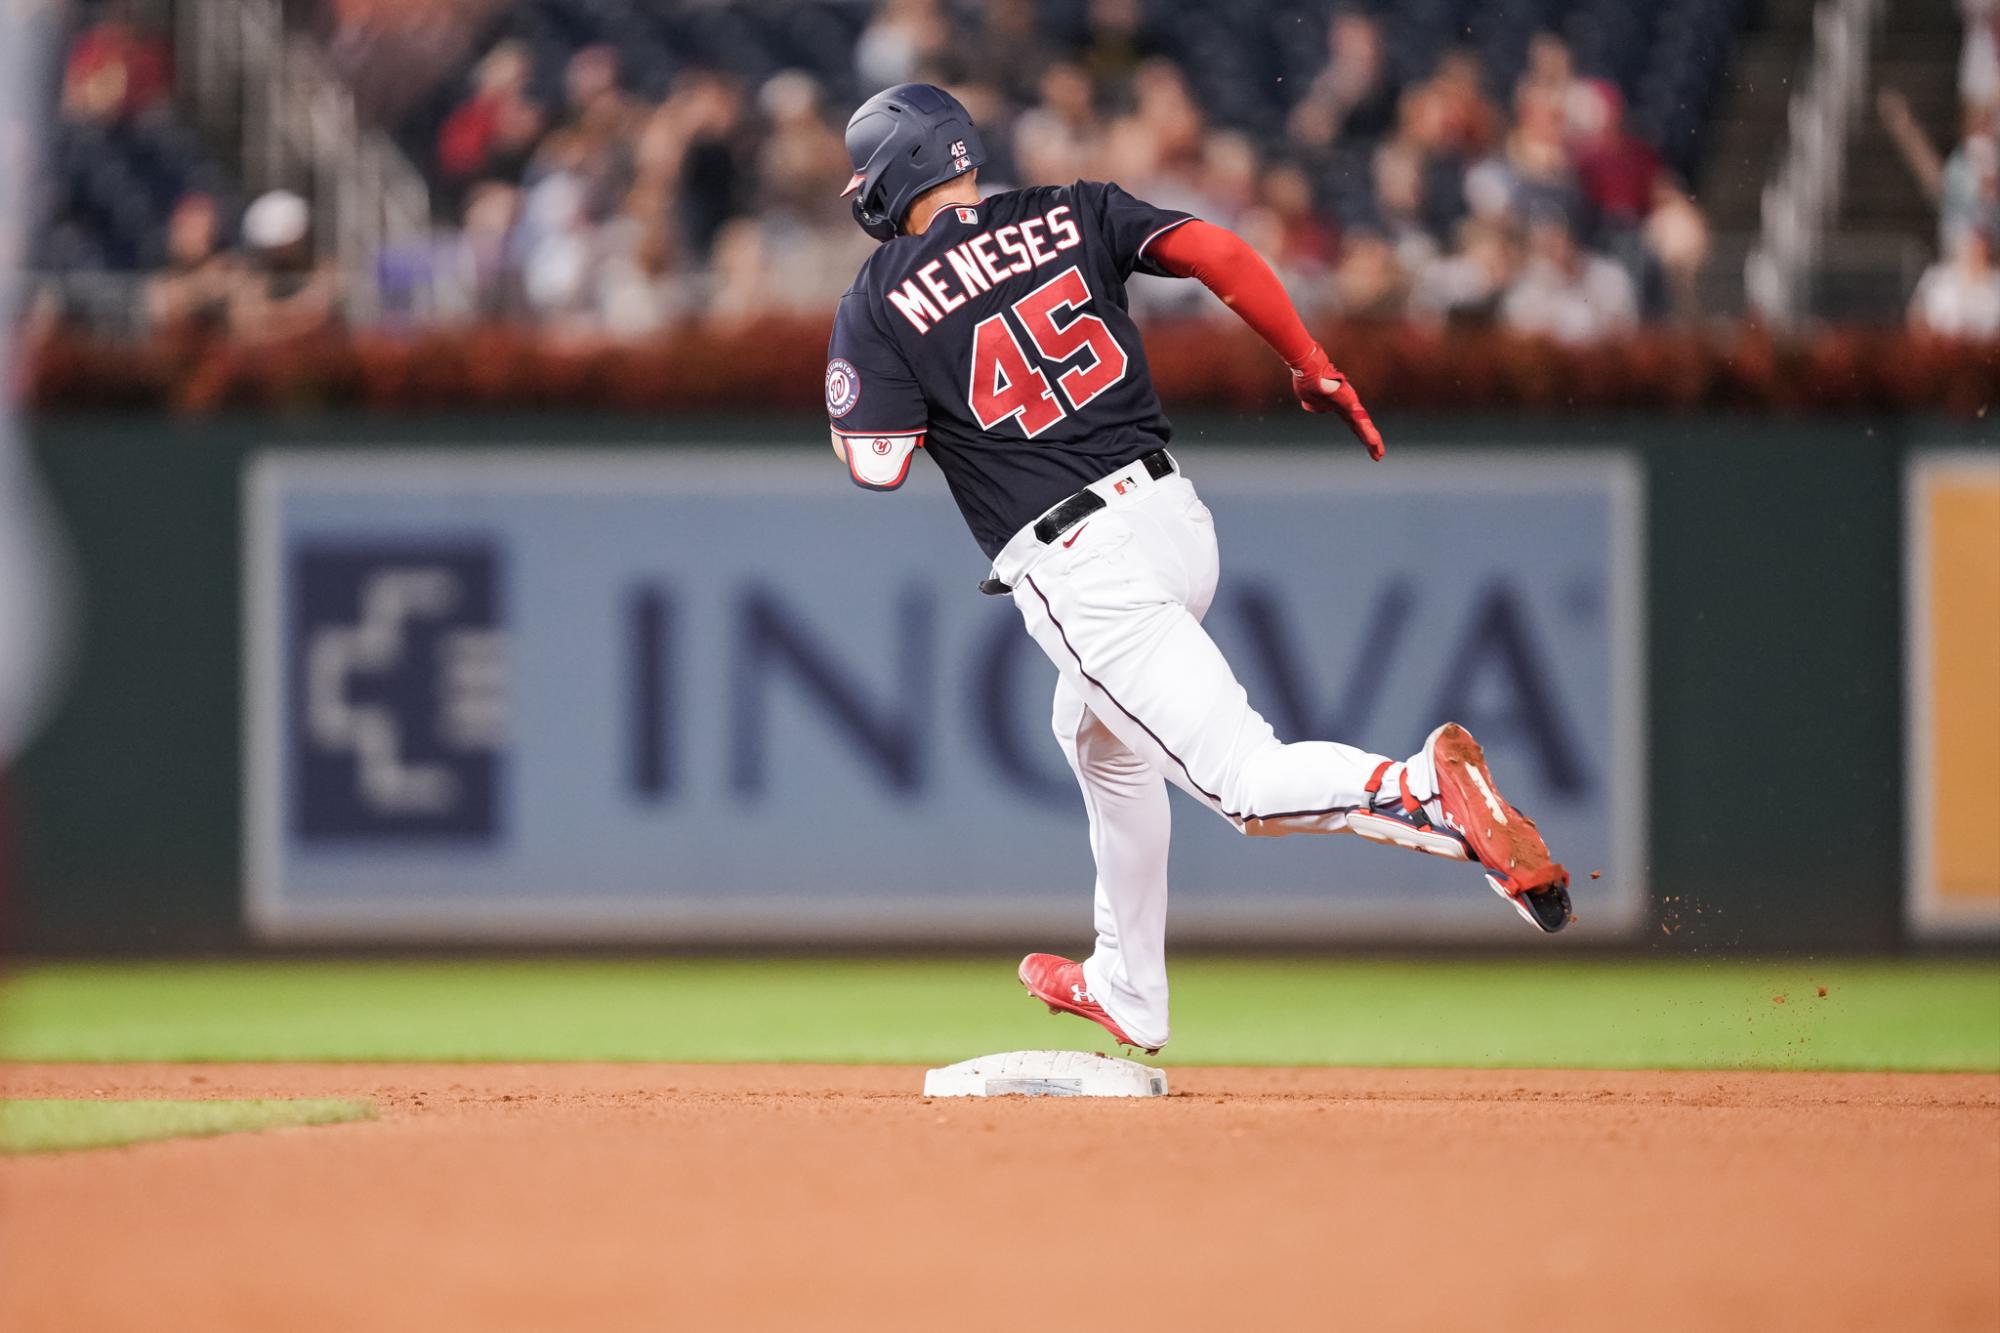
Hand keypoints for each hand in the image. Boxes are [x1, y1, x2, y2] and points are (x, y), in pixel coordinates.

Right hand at [1289, 345, 1384, 459]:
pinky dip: (1367, 432)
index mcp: (1340, 407)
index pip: (1354, 424)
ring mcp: (1350, 404)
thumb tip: (1317, 407)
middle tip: (1379, 456)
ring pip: (1363, 426)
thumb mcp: (1310, 400)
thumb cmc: (1307, 381)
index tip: (1370, 446)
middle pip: (1361, 428)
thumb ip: (1316, 405)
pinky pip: (1359, 421)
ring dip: (1371, 440)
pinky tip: (1373, 441)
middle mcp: (1348, 406)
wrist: (1308, 371)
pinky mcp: (1349, 404)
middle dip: (1370, 442)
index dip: (1361, 434)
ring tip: (1379, 454)